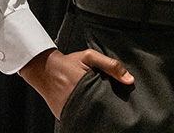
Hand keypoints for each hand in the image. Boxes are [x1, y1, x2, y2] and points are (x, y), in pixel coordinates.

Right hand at [19, 47, 133, 119]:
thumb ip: (111, 66)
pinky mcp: (63, 115)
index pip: (107, 99)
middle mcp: (77, 101)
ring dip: (95, 109)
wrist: (44, 70)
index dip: (115, 99)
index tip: (120, 97)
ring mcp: (69, 110)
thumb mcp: (90, 57)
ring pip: (90, 114)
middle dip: (106, 105)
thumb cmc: (69, 62)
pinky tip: (88, 105)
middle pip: (99, 109)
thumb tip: (129, 80)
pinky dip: (85, 112)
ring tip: (98, 101)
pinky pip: (78, 116)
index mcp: (86, 86)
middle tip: (109, 98)